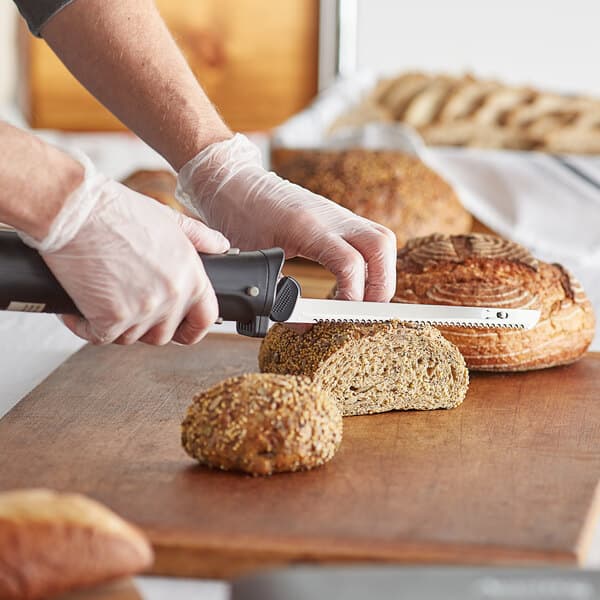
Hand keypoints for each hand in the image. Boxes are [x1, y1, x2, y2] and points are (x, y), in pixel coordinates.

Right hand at [19, 159, 228, 344]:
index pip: (205, 318)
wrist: (74, 211)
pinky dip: (87, 326)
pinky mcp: (111, 319)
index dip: (194, 329)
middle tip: (126, 306)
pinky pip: (101, 337)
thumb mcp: (168, 219)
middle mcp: (171, 296)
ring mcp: (143, 310)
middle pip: (164, 334)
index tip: (182, 331)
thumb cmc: (116, 212)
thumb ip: (198, 237)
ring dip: (116, 326)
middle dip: (145, 326)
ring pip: (131, 338)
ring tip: (102, 298)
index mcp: (190, 275)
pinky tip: (80, 309)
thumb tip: (220, 245)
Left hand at [176, 134, 396, 300]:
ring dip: (383, 273)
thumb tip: (304, 325)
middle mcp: (330, 217)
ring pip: (383, 240)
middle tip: (364, 311)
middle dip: (381, 285)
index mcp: (307, 226)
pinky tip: (358, 281)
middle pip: (381, 247)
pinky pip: (372, 237)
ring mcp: (338, 215)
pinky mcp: (339, 217)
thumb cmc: (239, 216)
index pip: (350, 262)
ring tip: (365, 299)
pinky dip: (374, 262)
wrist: (235, 182)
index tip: (340, 315)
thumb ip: (278, 293)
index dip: (353, 295)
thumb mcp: (254, 259)